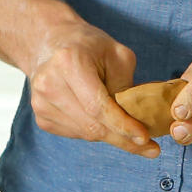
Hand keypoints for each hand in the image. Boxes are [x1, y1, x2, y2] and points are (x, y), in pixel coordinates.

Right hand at [24, 23, 157, 158]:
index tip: (145, 138)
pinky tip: (103, 120)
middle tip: (150, 148)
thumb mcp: (117, 54)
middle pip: (92, 125)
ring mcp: (41, 103)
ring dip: (111, 136)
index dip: (122, 125)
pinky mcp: (41, 116)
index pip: (97, 106)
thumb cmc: (88, 46)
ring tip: (130, 131)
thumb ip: (127, 86)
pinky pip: (76, 134)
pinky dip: (95, 131)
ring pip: (85, 133)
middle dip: (123, 139)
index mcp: (69, 63)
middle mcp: (49, 85)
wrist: (51, 43)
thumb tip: (138, 121)